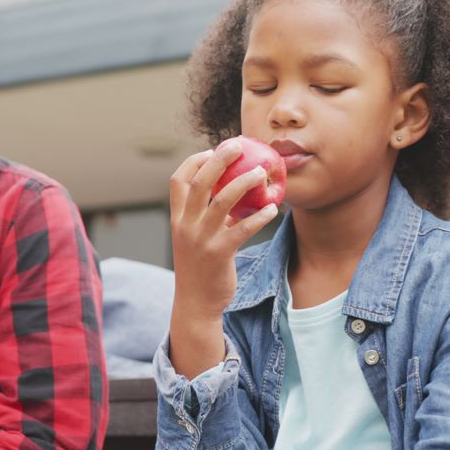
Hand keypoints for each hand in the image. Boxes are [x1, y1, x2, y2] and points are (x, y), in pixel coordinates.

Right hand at [169, 139, 278, 318]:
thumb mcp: (194, 238)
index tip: (211, 151)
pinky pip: (242, 228)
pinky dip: (259, 216)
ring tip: (261, 172)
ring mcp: (201, 239)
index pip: (178, 181)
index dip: (194, 162)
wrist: (196, 303)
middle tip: (237, 146)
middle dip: (219, 160)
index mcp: (177, 219)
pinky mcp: (220, 253)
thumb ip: (206, 216)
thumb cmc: (200, 266)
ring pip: (222, 201)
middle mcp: (186, 225)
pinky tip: (272, 210)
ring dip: (244, 182)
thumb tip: (231, 191)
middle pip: (200, 183)